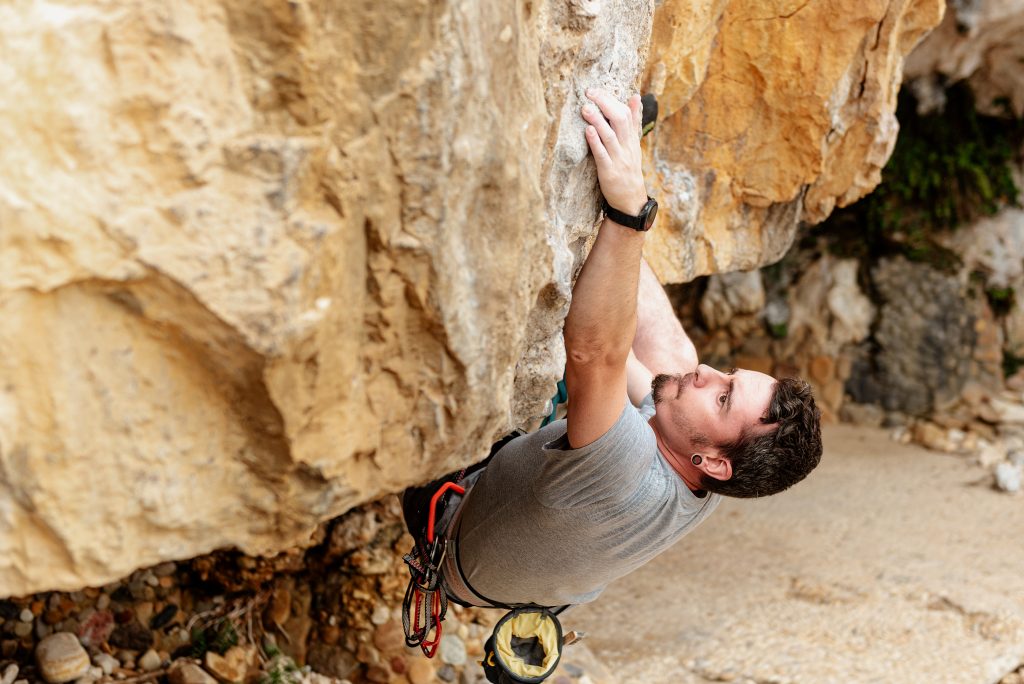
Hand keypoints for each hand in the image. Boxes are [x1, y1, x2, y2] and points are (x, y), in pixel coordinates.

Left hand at [581, 89, 647, 215]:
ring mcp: (618, 158)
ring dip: (597, 120)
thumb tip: (635, 96)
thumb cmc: (628, 168)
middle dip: (604, 104)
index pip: (625, 113)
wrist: (631, 199)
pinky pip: (602, 154)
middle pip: (619, 119)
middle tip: (590, 93)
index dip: (612, 100)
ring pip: (609, 135)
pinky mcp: (609, 171)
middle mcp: (626, 146)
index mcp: (631, 139)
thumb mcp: (633, 144)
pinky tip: (588, 130)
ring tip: (585, 108)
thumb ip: (633, 121)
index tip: (598, 90)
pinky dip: (595, 141)